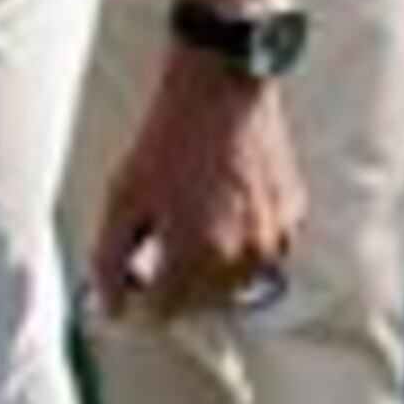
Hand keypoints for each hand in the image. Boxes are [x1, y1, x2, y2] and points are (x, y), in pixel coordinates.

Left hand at [85, 62, 304, 324]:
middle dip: (175, 282)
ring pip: (235, 285)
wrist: (219, 92)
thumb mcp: (121, 201)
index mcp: (198, 254)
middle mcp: (243, 256)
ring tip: (192, 221)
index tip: (132, 273)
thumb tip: (111, 308)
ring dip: (211, 269)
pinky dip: (243, 246)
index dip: (140, 294)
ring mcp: (275, 238)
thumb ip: (109, 262)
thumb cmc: (170, 140)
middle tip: (158, 241)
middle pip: (200, 304)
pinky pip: (265, 255)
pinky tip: (223, 210)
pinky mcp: (293, 217)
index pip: (164, 312)